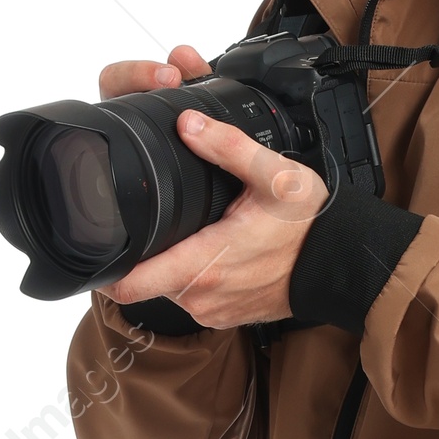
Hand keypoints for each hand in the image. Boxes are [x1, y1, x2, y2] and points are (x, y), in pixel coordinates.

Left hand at [98, 50, 328, 327]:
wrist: (340, 265)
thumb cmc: (311, 226)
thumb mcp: (274, 176)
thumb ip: (228, 147)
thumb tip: (187, 123)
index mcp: (203, 265)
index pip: (128, 285)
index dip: (104, 267)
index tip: (97, 244)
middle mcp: (201, 297)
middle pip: (144, 279)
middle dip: (141, 252)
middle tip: (151, 218)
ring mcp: (212, 310)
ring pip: (167, 286)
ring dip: (168, 262)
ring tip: (187, 230)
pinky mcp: (223, 315)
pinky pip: (192, 295)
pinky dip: (193, 274)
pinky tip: (210, 248)